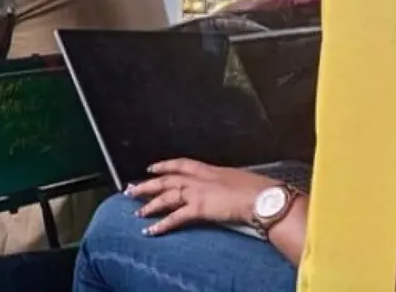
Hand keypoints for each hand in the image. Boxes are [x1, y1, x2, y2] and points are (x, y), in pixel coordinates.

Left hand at [126, 158, 279, 235]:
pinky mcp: (200, 207)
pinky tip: (151, 231)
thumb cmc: (260, 191)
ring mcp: (199, 192)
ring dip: (150, 204)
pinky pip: (175, 217)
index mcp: (212, 170)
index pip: (182, 164)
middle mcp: (202, 178)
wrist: (264, 198)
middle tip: (130, 189)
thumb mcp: (241, 181)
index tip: (151, 168)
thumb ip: (228, 184)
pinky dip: (162, 224)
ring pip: (167, 196)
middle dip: (147, 184)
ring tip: (136, 212)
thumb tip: (228, 190)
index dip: (165, 165)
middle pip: (167, 179)